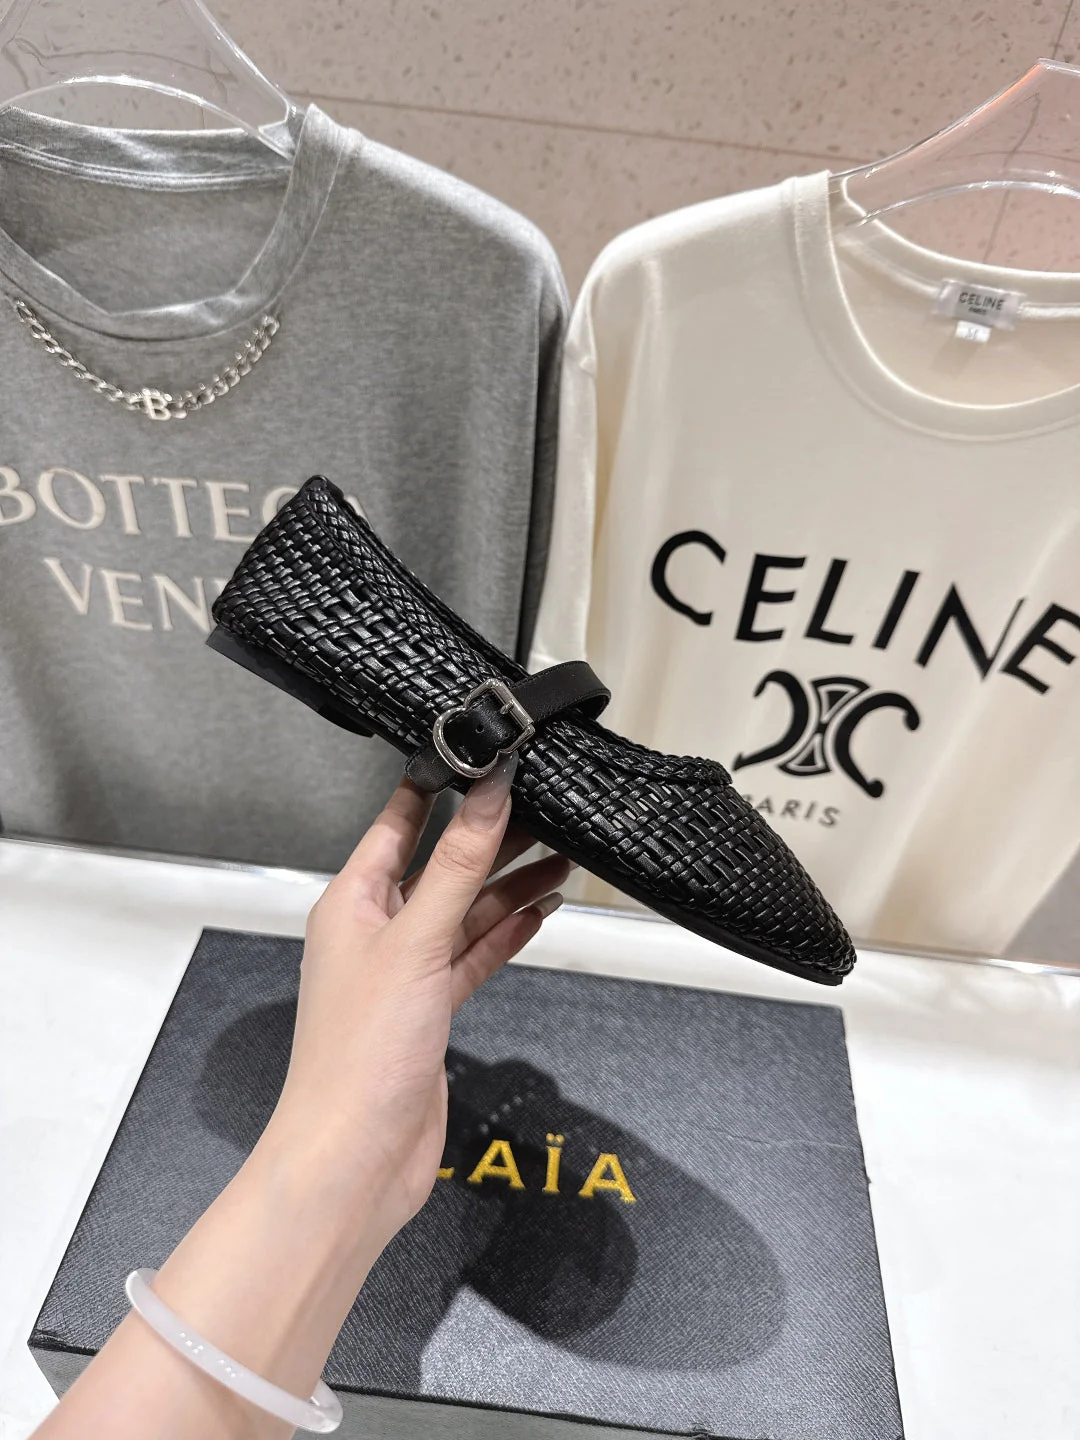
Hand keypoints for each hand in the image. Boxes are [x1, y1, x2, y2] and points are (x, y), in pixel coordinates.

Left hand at [265, 756, 569, 1250]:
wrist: (356, 1157)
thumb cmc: (359, 1053)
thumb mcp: (416, 941)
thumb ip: (459, 866)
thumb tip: (487, 792)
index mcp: (352, 902)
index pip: (397, 824)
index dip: (437, 787)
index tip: (479, 755)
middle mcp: (376, 931)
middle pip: (443, 866)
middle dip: (493, 837)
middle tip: (546, 806)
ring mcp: (406, 971)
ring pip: (466, 911)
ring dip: (511, 885)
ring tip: (563, 854)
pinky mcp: (432, 1009)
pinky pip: (476, 955)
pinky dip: (509, 933)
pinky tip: (542, 910)